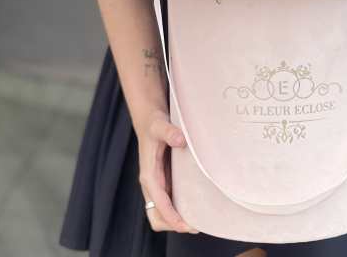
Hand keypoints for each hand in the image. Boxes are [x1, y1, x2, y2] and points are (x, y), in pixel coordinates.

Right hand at [137, 109, 197, 232]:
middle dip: (173, 224)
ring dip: (176, 220)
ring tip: (198, 220)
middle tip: (196, 226)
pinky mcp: (164, 180)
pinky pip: (169, 202)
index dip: (171, 216)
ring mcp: (157, 184)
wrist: (149, 120)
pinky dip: (179, 209)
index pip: (158, 203)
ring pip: (162, 212)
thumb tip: (180, 140)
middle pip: (157, 216)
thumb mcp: (160, 125)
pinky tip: (195, 206)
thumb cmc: (154, 124)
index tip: (185, 225)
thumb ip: (169, 132)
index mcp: (149, 175)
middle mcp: (151, 183)